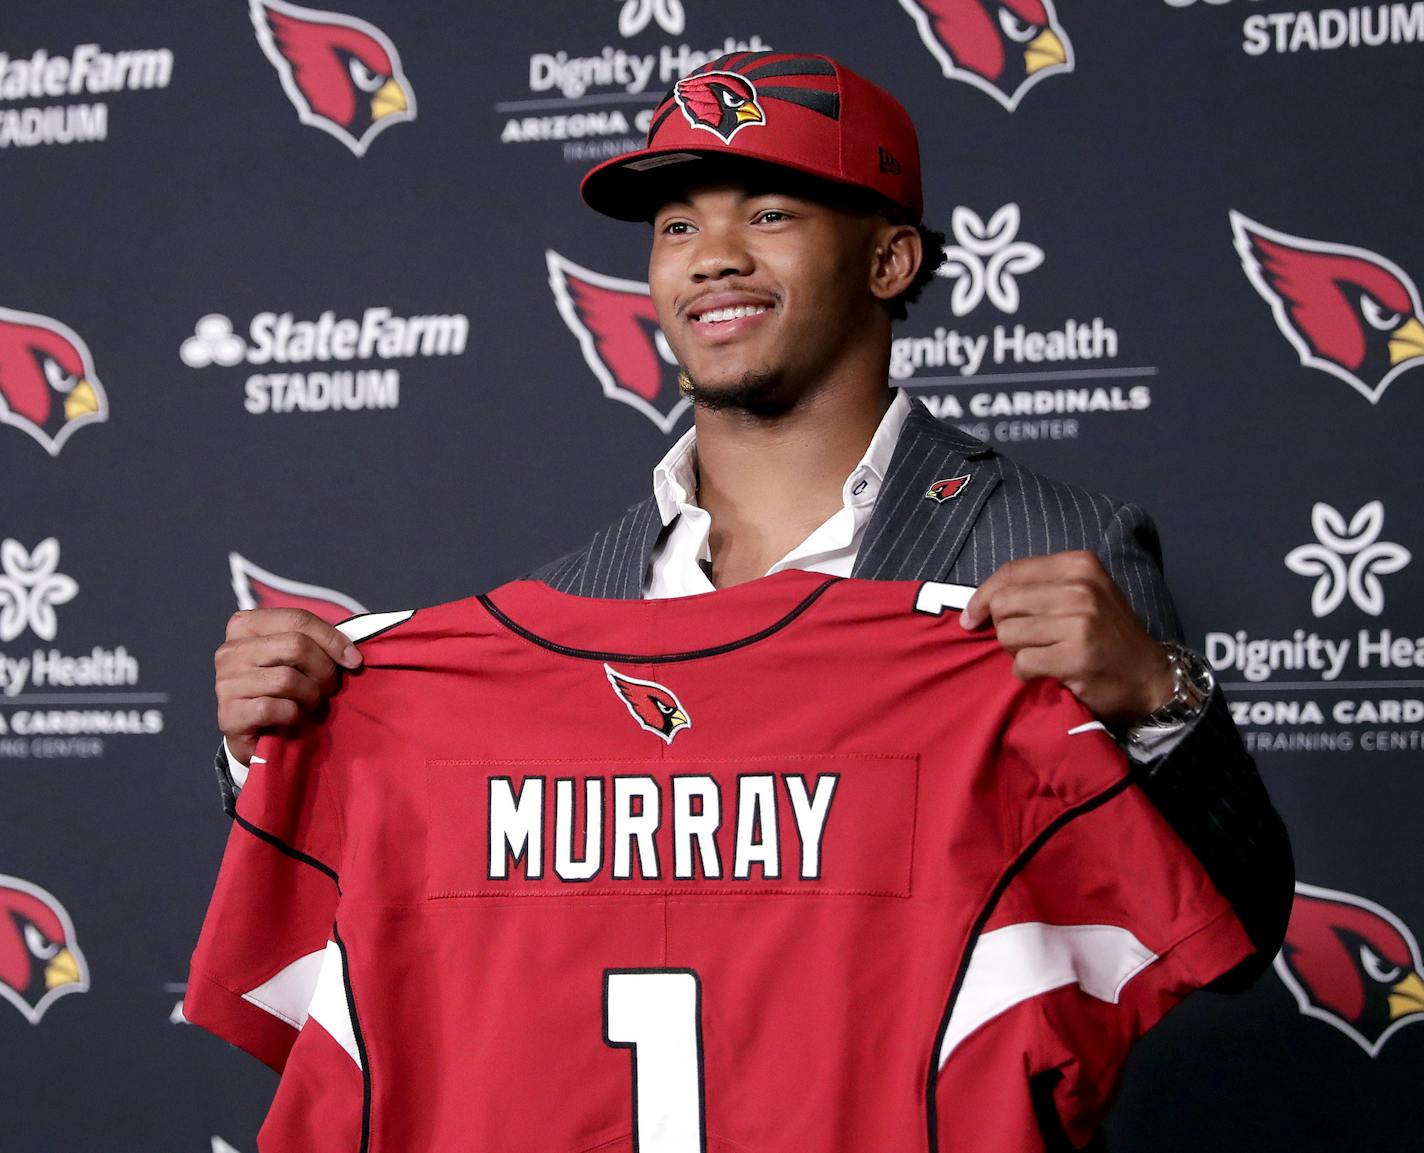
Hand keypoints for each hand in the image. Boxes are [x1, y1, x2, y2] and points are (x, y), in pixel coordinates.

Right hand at [214, 609, 361, 764]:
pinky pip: (274, 708)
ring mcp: (225, 682)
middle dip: (323, 669)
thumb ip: (317, 643)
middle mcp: (230, 650)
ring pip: (286, 679)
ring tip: (310, 703)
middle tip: (328, 687)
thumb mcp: (298, 658)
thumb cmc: (282, 689)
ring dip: (310, 695)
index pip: (297, 619)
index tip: (353, 659)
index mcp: (245, 625)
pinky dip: (293, 715)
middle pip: (295, 645)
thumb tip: (352, 652)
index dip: (332, 639)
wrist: (257, 734)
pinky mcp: (228, 714)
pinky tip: (293, 717)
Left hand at [960, 551, 1174, 725]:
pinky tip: (1047, 673)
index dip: (982, 596)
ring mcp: (1080, 621)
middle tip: (1027, 642)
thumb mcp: (1081, 595)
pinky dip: (1026, 673)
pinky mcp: (1076, 656)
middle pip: (1003, 604)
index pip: (1011, 572)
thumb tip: (979, 602)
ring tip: (1043, 656)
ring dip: (1016, 652)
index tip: (971, 616)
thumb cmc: (1107, 636)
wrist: (1150, 679)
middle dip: (1003, 628)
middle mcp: (1080, 587)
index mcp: (1079, 564)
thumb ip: (1037, 589)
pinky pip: (1022, 663)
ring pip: (1008, 634)